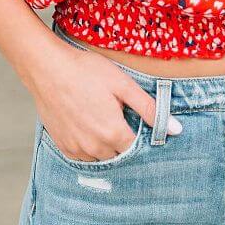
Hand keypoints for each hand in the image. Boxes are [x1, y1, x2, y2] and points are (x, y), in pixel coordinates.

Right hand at [30, 42, 181, 161]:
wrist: (47, 68)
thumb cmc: (86, 71)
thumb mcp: (123, 84)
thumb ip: (150, 109)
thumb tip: (176, 129)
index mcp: (114, 133)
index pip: (138, 148)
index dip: (142, 135)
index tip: (139, 122)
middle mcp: (95, 147)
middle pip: (120, 154)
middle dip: (124, 139)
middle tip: (119, 115)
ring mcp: (77, 148)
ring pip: (101, 157)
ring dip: (107, 144)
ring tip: (102, 117)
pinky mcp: (62, 145)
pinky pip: (83, 155)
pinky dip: (90, 145)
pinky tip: (88, 123)